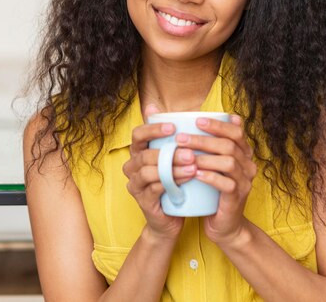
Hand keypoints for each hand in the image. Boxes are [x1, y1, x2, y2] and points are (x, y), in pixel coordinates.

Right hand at [122, 104, 196, 240]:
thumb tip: (161, 106)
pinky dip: (172, 182)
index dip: (153, 129)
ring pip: (150, 172)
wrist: (171, 218)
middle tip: (190, 152)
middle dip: (169, 152)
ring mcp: (135, 185)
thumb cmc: (173, 181)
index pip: (137, 135)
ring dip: (173, 168)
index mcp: (138, 152)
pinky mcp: (143, 201)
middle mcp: (132, 167)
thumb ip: (171, 135)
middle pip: (145, 155)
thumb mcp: (172, 157)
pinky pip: (155, 188)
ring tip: (193, 166)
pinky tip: (188, 178)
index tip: (174, 127)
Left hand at [176, 115, 256, 244]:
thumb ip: (208, 146)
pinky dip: (210, 177)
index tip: (197, 119)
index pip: (236, 132)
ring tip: (184, 155)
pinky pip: (226, 184)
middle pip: (229, 145)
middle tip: (181, 138)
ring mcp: (245, 182)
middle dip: (204, 139)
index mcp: (244, 154)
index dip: (218, 124)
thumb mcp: (212, 165)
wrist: (224, 225)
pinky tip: (195, 174)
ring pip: (228, 162)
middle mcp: (248, 165)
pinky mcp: (237, 198)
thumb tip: (192, 119)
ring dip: (204, 157)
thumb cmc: (214, 191)